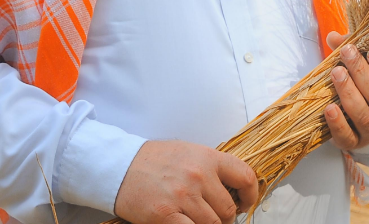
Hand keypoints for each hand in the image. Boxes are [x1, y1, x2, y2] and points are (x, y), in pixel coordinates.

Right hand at [113, 139, 258, 223]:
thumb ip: (211, 168)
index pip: (245, 177)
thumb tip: (232, 190)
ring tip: (198, 221)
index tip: (244, 203)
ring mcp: (183, 196)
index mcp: (207, 157)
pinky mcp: (166, 216)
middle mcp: (199, 176)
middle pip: (228, 210)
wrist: (119, 166)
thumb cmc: (153, 161)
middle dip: (225, 219)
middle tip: (216, 219)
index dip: (250, 195)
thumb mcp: (188, 152)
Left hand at [323, 31, 368, 149]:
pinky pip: (348, 137)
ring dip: (349, 93)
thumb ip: (354, 50)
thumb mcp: (368, 66)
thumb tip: (334, 37)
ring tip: (336, 73)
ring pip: (364, 116)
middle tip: (347, 53)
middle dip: (361, 73)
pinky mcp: (357, 143)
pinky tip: (329, 108)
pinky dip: (337, 124)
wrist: (365, 117)